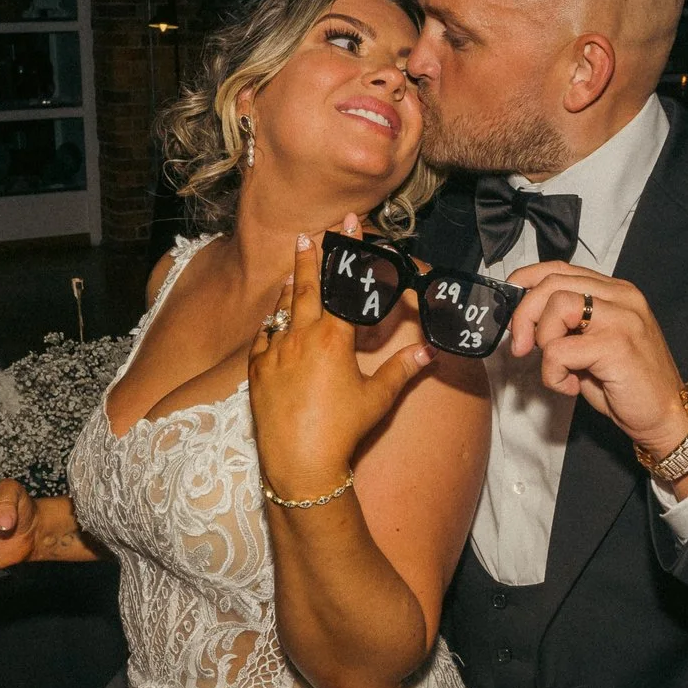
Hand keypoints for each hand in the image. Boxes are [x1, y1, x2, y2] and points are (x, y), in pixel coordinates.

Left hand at [249, 220, 431, 499]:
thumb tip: (429, 351)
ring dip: (290, 286)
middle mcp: (301, 337)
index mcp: (334, 338)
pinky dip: (271, 324)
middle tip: (309, 233)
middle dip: (310, 257)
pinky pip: (263, 338)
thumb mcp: (378, 399)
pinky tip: (273, 320)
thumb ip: (402, 370)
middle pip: (307, 287)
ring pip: (282, 309)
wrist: (299, 462)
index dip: (349, 253)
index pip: (344, 285)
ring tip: (294, 268)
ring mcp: (275, 352)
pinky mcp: (257, 371)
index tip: (349, 225)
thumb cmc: (343, 430)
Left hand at [506, 262, 687, 464]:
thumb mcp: (591, 345)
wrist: (665, 416)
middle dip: (524, 315)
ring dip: (543, 341)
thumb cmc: (626, 384)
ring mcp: (621, 317)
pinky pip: (559, 350)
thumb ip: (566, 325)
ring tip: (558, 368)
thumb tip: (522, 321)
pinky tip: (571, 386)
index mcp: (615, 292)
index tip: (509, 308)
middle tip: (520, 347)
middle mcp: (621, 296)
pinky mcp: (616, 344)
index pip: (560, 268)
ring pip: (556, 306)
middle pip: (552, 283)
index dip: (526, 282)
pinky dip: (553, 373)